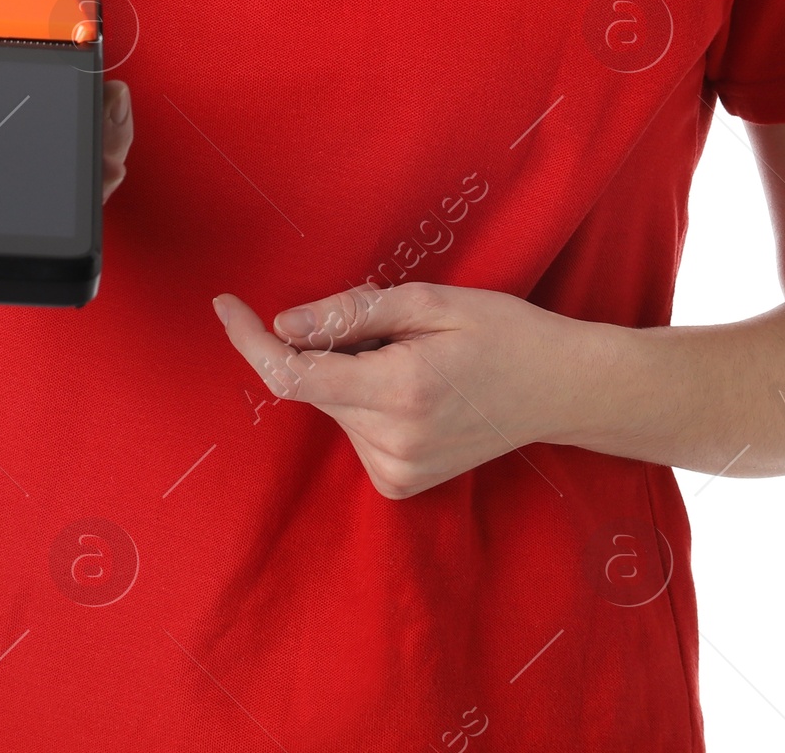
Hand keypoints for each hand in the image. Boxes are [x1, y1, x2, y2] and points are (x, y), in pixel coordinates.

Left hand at [212, 281, 598, 498]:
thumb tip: (285, 325)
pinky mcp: (401, 484)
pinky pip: (354, 429)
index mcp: (399, 392)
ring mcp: (397, 472)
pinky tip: (413, 388)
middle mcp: (392, 443)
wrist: (558, 389)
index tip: (225, 304)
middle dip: (326, 345)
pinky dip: (365, 399)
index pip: (294, 373)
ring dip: (349, 372)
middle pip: (314, 385)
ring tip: (412, 357)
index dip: (250, 340)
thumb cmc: (502, 332)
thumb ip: (353, 312)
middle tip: (386, 323)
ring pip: (333, 406)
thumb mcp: (432, 301)